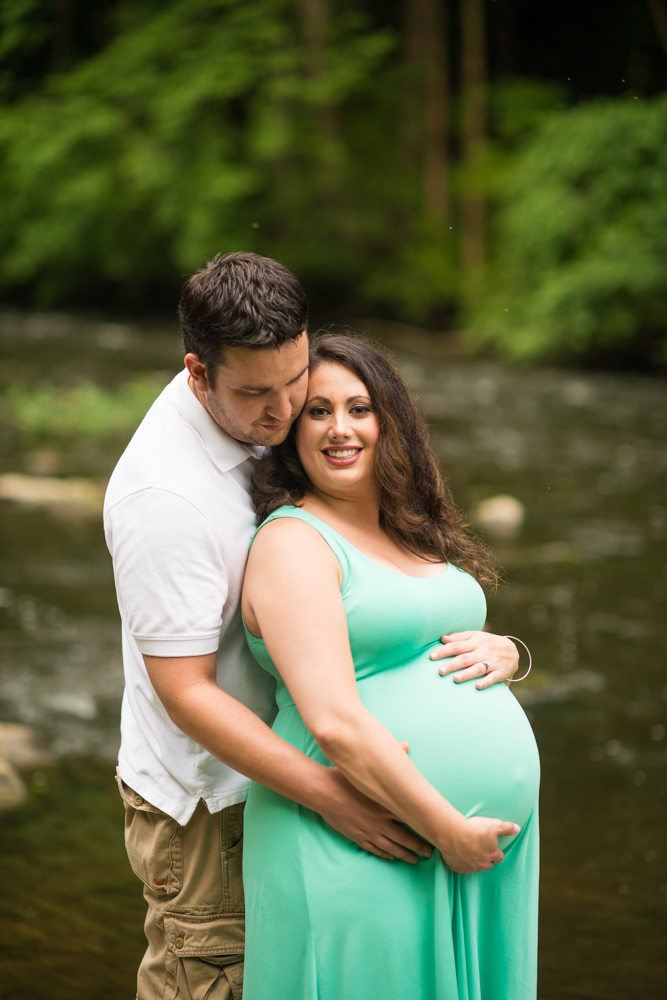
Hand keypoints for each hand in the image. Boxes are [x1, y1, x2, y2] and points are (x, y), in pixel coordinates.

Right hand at [318, 765, 433, 864]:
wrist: (324, 791)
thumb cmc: (345, 777)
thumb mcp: (367, 769)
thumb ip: (389, 760)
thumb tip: (405, 745)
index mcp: (384, 804)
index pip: (410, 818)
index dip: (423, 826)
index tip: (434, 832)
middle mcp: (379, 820)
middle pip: (404, 837)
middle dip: (418, 847)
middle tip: (430, 853)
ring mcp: (368, 830)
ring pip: (391, 847)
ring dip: (404, 855)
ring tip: (415, 860)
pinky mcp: (357, 836)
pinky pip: (374, 848)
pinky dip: (385, 854)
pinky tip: (391, 857)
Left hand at [430, 631, 518, 687]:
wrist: (513, 650)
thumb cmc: (488, 643)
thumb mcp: (476, 636)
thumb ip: (459, 638)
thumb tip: (442, 638)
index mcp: (475, 642)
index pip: (456, 646)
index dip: (444, 651)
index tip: (431, 656)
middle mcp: (482, 652)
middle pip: (465, 658)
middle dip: (452, 665)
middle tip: (440, 671)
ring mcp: (492, 662)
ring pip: (478, 668)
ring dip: (467, 674)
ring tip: (455, 679)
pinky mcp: (501, 672)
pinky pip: (493, 678)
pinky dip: (486, 682)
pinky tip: (477, 686)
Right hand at [441, 816, 519, 873]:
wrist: (453, 833)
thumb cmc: (474, 828)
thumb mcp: (494, 825)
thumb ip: (507, 828)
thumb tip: (518, 829)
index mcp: (492, 853)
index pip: (499, 857)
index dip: (497, 852)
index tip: (494, 848)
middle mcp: (482, 863)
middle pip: (489, 865)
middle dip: (487, 859)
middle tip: (482, 851)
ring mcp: (469, 866)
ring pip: (476, 868)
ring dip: (475, 862)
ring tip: (471, 854)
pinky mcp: (458, 867)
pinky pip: (462, 870)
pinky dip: (462, 865)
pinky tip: (459, 858)